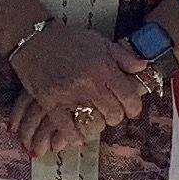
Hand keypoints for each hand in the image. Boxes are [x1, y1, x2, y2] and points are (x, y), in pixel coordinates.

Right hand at [6, 23, 153, 154]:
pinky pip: (65, 127)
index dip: (134, 108)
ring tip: (96, 120)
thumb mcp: (101, 42)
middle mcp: (89, 83)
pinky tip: (78, 139)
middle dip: (116, 117)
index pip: (129, 97)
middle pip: (113, 113)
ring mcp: (69, 95)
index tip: (132, 111)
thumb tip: (144, 67)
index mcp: (104, 68)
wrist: (34, 39)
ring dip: (97, 125)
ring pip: (92, 122)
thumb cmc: (70, 40)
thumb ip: (124, 57)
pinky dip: (74, 136)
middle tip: (112, 114)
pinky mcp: (50, 102)